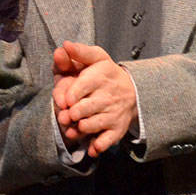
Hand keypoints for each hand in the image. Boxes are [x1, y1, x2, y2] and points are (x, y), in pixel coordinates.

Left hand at [52, 41, 137, 157]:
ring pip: (91, 125)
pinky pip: (107, 141)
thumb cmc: (104, 74)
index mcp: (101, 76)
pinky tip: (91, 148)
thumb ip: (78, 53)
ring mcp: (113, 114)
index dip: (70, 95)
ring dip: (79, 130)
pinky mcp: (116, 129)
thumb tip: (64, 46)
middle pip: (84, 109)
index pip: (84, 85)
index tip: (64, 100)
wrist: (132, 91)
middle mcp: (108, 96)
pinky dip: (98, 146)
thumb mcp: (95, 58)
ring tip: (72, 129)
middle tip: (65, 117)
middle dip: (71, 114)